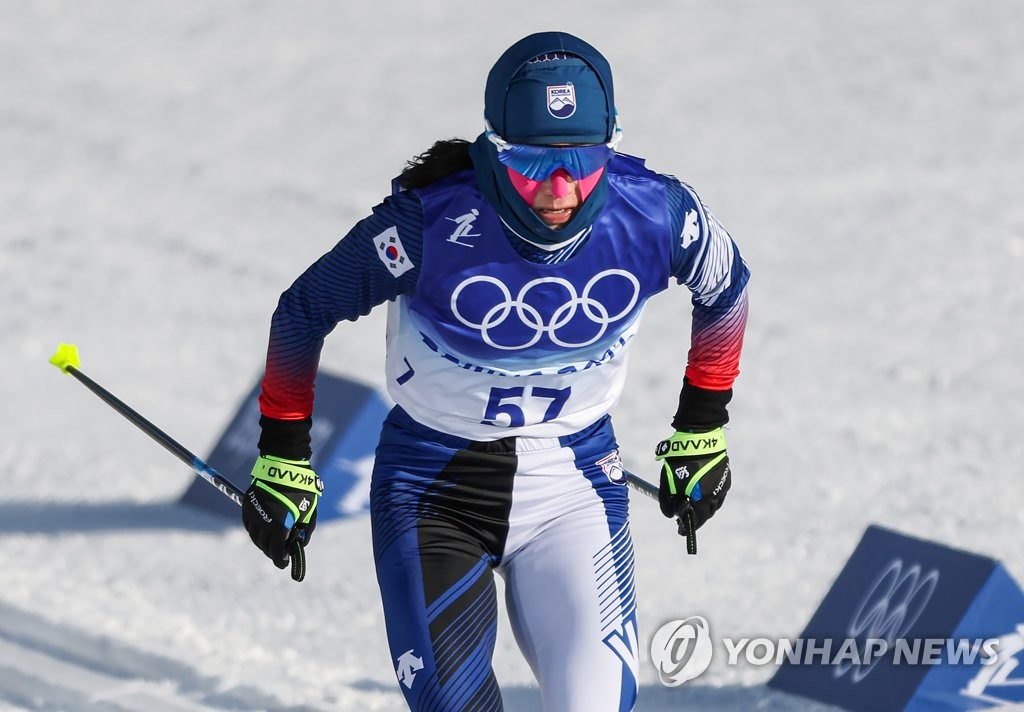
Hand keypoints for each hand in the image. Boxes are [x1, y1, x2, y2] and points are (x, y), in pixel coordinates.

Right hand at [242, 455, 322, 569]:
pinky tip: (263, 529)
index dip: (280, 561)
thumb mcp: (309, 512)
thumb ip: (305, 531)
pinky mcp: (247, 506)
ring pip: (255, 537)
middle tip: (279, 552)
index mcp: (278, 529)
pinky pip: (249, 525)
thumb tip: (300, 544)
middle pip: (264, 547)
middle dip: (272, 551)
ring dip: (263, 542)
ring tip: (271, 541)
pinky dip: (256, 530)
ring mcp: (252, 515)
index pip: (275, 553)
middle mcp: (262, 525)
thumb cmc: (300, 490)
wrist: (282, 467)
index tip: (283, 563)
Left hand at [654, 428, 730, 550]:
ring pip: (714, 504)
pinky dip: (710, 495)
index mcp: (702, 499)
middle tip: (685, 516)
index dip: (688, 528)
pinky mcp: (725, 476)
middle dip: (696, 517)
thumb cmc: (680, 461)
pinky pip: (718, 492)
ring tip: (693, 503)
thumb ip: (668, 502)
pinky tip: (701, 490)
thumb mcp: (668, 482)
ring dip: (704, 507)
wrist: (698, 438)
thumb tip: (671, 515)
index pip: (697, 522)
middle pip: (706, 514)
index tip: (681, 531)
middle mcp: (715, 496)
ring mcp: (722, 486)